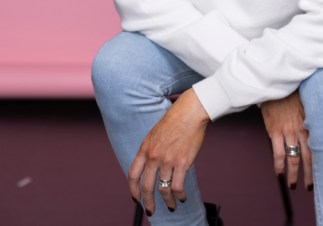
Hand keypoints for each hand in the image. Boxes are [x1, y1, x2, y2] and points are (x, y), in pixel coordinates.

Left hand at [128, 88, 209, 215]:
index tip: (135, 198)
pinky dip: (180, 195)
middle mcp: (154, 156)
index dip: (133, 190)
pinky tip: (183, 197)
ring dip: (168, 202)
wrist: (190, 112)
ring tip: (172, 206)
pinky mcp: (182, 163)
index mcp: (145, 148)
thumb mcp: (155, 133)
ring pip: (163, 190)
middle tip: (151, 211)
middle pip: (147, 187)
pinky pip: (178, 187)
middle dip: (147, 203)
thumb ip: (151, 149)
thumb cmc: (176, 119)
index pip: (133, 174)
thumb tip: (151, 165)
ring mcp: (168, 160)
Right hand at [261, 91, 312, 190]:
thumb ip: (313, 116)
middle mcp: (300, 130)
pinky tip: (279, 173)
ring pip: (293, 158)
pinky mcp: (274, 131)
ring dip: (294, 174)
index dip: (322, 162)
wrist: (276, 83)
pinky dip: (279, 165)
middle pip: (309, 157)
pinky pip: (277, 153)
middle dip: (310, 174)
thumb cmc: (291, 91)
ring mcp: (287, 131)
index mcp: (310, 123)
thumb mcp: (307, 102)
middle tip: (310, 186)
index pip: (319, 147)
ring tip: (293, 185)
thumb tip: (320, 128)